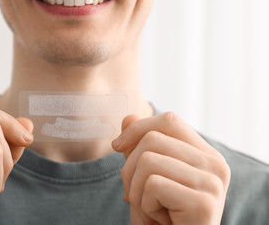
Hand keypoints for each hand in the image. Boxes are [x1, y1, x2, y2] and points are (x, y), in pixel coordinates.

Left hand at [112, 112, 229, 224]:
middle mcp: (215, 164)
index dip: (137, 128)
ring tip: (151, 208)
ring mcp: (212, 183)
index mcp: (205, 153)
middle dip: (129, 168)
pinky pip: (152, 185)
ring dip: (136, 190)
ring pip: (148, 161)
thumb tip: (128, 117)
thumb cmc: (163, 213)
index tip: (117, 147)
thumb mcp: (147, 175)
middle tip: (135, 194)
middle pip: (152, 139)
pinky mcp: (203, 203)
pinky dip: (144, 205)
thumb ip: (140, 146)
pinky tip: (160, 219)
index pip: (168, 119)